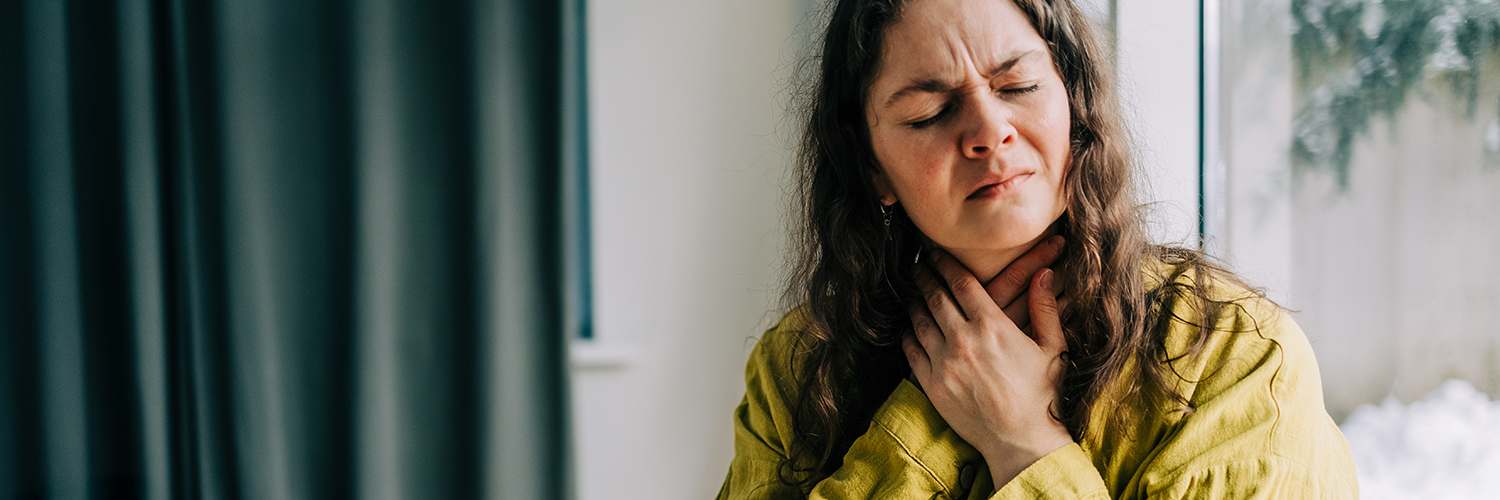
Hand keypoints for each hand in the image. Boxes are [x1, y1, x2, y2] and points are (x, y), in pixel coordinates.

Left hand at [902, 248, 1073, 487]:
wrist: (1023, 442)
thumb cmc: (1043, 395)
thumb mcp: (1052, 348)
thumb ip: (1045, 308)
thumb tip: (1045, 273)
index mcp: (993, 326)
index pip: (960, 283)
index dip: (945, 264)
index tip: (935, 254)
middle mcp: (963, 340)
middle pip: (934, 296)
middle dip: (924, 277)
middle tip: (917, 266)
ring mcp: (944, 363)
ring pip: (918, 321)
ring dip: (913, 302)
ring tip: (911, 293)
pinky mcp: (931, 385)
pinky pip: (910, 350)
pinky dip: (907, 334)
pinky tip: (909, 328)